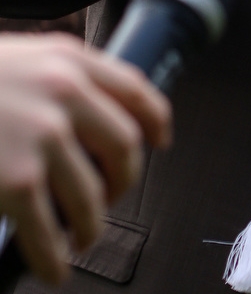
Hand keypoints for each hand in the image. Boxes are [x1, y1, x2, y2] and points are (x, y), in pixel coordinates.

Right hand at [0, 33, 170, 285]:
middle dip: (123, 181)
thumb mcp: (20, 55)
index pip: (135, 89)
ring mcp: (44, 138)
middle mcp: (65, 93)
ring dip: (91, 227)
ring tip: (81, 236)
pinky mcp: (19, 182)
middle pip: (125, 147)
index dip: (156, 119)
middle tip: (110, 196)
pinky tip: (54, 265)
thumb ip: (58, 73)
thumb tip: (90, 105)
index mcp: (69, 59)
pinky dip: (57, 259)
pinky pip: (52, 234)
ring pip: (93, 198)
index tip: (162, 139)